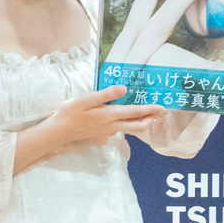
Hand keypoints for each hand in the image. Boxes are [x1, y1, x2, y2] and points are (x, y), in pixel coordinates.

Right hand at [52, 86, 166, 141]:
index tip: (163, 108)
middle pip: (138, 126)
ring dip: (142, 122)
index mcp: (110, 115)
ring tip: (150, 115)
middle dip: (151, 119)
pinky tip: (130, 118)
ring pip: (131, 129)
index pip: (135, 112)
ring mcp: (108, 131)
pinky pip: (121, 129)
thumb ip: (106, 94)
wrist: (59, 132)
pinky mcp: (103, 134)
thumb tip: (124, 88)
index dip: (151, 110)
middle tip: (162, 113)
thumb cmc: (70, 113)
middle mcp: (112, 125)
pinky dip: (131, 124)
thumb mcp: (86, 99)